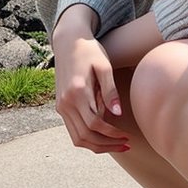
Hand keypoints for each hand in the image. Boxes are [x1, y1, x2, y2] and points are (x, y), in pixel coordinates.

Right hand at [52, 5, 129, 154]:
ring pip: (77, 137)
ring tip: (116, 144)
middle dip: (106, 145)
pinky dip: (87, 138)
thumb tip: (118, 115)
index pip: (94, 123)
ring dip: (96, 146)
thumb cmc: (90, 51)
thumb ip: (110, 91)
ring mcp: (61, 106)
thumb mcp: (104, 66)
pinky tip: (103, 136)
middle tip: (125, 144)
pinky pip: (73, 130)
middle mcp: (65, 102)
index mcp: (77, 91)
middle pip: (84, 136)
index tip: (127, 136)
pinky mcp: (61, 106)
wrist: (68, 41)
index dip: (111, 134)